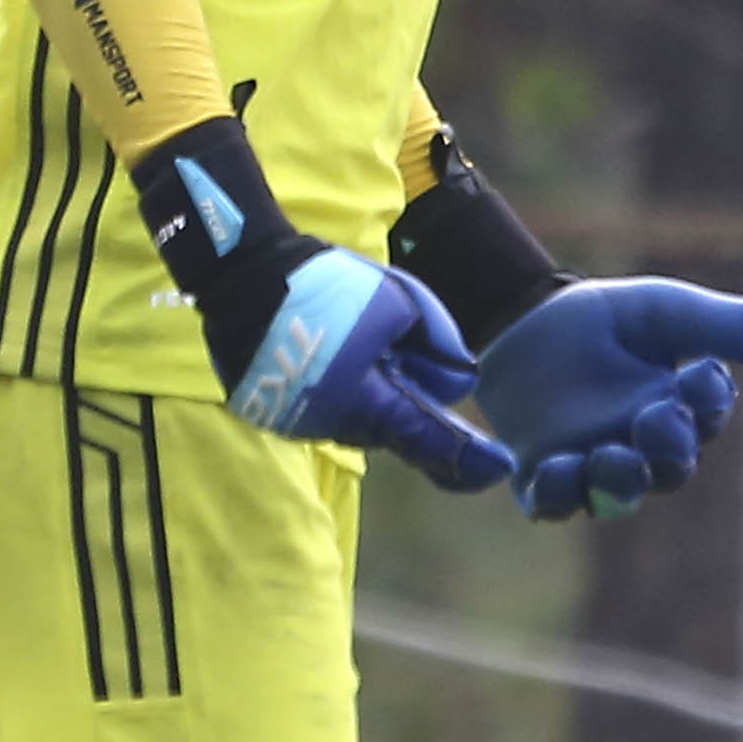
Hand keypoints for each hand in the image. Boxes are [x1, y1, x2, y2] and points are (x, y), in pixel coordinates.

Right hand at [136, 119, 515, 494]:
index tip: (501, 467)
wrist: (241, 274)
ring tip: (350, 333)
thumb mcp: (400, 300)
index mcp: (367, 403)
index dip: (468, 458)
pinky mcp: (272, 412)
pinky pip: (322, 408)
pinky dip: (337, 386)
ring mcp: (297, 424)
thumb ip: (441, 344)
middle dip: (406, 395)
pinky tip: (326, 344)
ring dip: (368, 389)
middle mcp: (331, 427)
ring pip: (357, 417)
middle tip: (396, 344)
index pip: (430, 443)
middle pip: (392, 426)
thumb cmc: (327, 284)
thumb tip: (460, 383)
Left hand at [473, 279, 742, 520]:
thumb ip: (721, 323)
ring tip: (611, 456)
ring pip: (615, 495)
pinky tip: (555, 468)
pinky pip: (553, 502)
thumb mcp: (667, 310)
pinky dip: (557, 493)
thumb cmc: (611, 320)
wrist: (529, 322)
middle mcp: (645, 450)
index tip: (701, 372)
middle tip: (657, 418)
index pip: (707, 413)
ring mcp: (594, 468)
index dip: (708, 399)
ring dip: (618, 482)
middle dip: (668, 446)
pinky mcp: (543, 477)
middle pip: (670, 466)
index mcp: (684, 410)